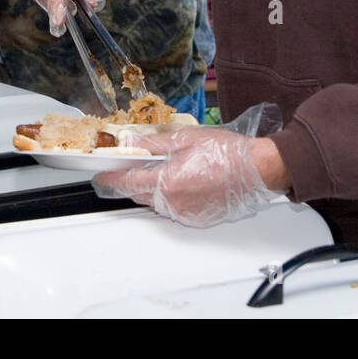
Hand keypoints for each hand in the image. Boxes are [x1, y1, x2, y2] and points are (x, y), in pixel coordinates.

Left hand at [93, 104, 286, 227]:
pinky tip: (184, 180)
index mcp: (167, 182)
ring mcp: (186, 214)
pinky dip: (171, 196)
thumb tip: (129, 142)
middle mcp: (174, 204)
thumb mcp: (184, 139)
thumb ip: (152, 143)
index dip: (109, 179)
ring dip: (153, 188)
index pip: (126, 184)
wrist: (257, 169)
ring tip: (168, 168)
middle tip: (136, 163)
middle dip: (134, 180)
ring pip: (156, 203)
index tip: (100, 176)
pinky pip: (173, 209)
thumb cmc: (226, 152)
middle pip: (139, 195)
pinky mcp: (196, 219)